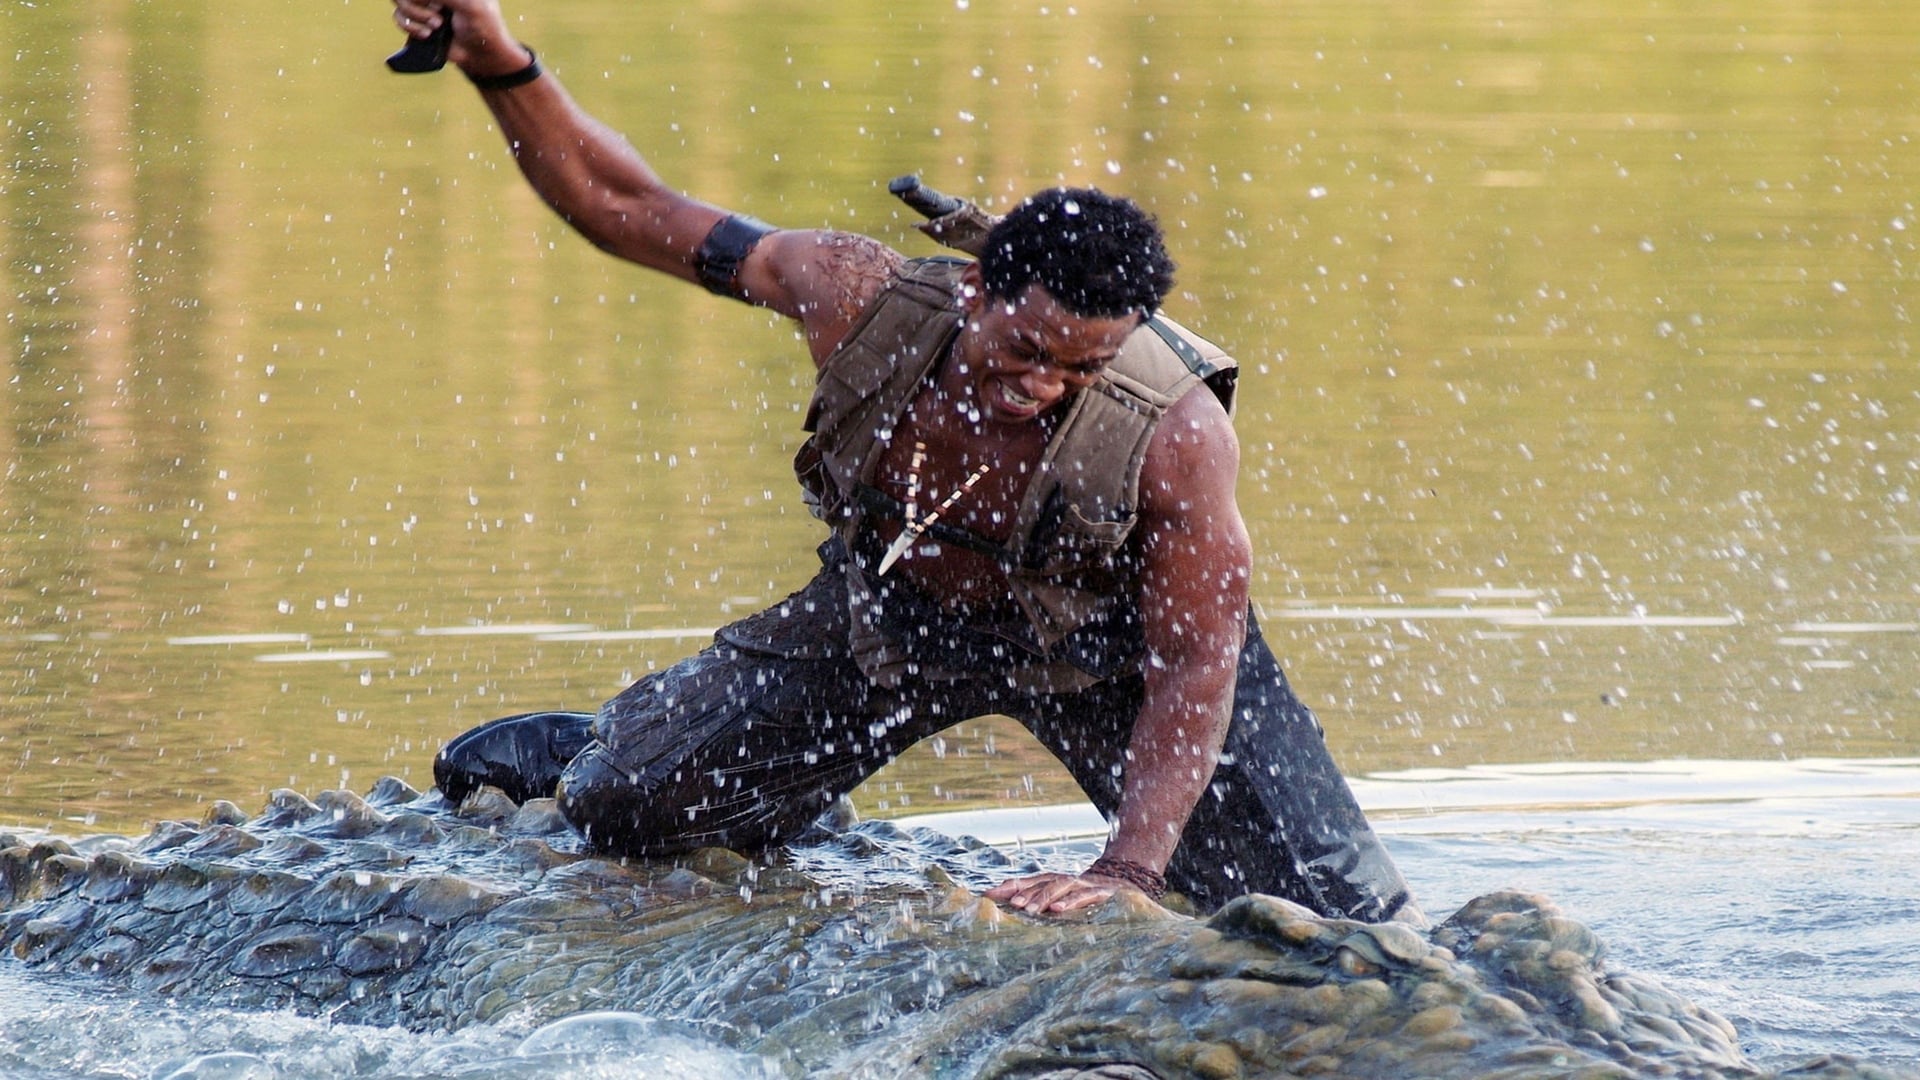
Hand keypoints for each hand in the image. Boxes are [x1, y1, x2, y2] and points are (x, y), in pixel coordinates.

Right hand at [390, 0, 525, 76]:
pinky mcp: (419, 21)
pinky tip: (426, 35)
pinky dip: (409, 26)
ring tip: (436, 27)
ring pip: (400, 1)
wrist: (482, 55)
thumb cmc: (483, 27)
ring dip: (415, 15)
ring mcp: (426, 4)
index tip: (438, 7)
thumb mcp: (469, 6)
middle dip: (417, 4)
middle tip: (438, 18)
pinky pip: (399, 17)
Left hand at [983, 870, 1126, 914]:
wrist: (1125, 887)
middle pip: (1042, 882)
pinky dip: (1072, 901)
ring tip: (1031, 910)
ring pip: (1061, 885)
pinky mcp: (1102, 893)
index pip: (1028, 881)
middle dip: (1027, 893)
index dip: (1009, 886)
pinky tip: (1059, 909)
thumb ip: (1039, 903)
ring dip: (1044, 896)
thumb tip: (1008, 908)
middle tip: (1013, 906)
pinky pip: (1086, 896)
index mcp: (1054, 882)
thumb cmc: (1086, 898)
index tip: (988, 895)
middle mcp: (1066, 880)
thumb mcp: (1063, 902)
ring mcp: (1083, 885)